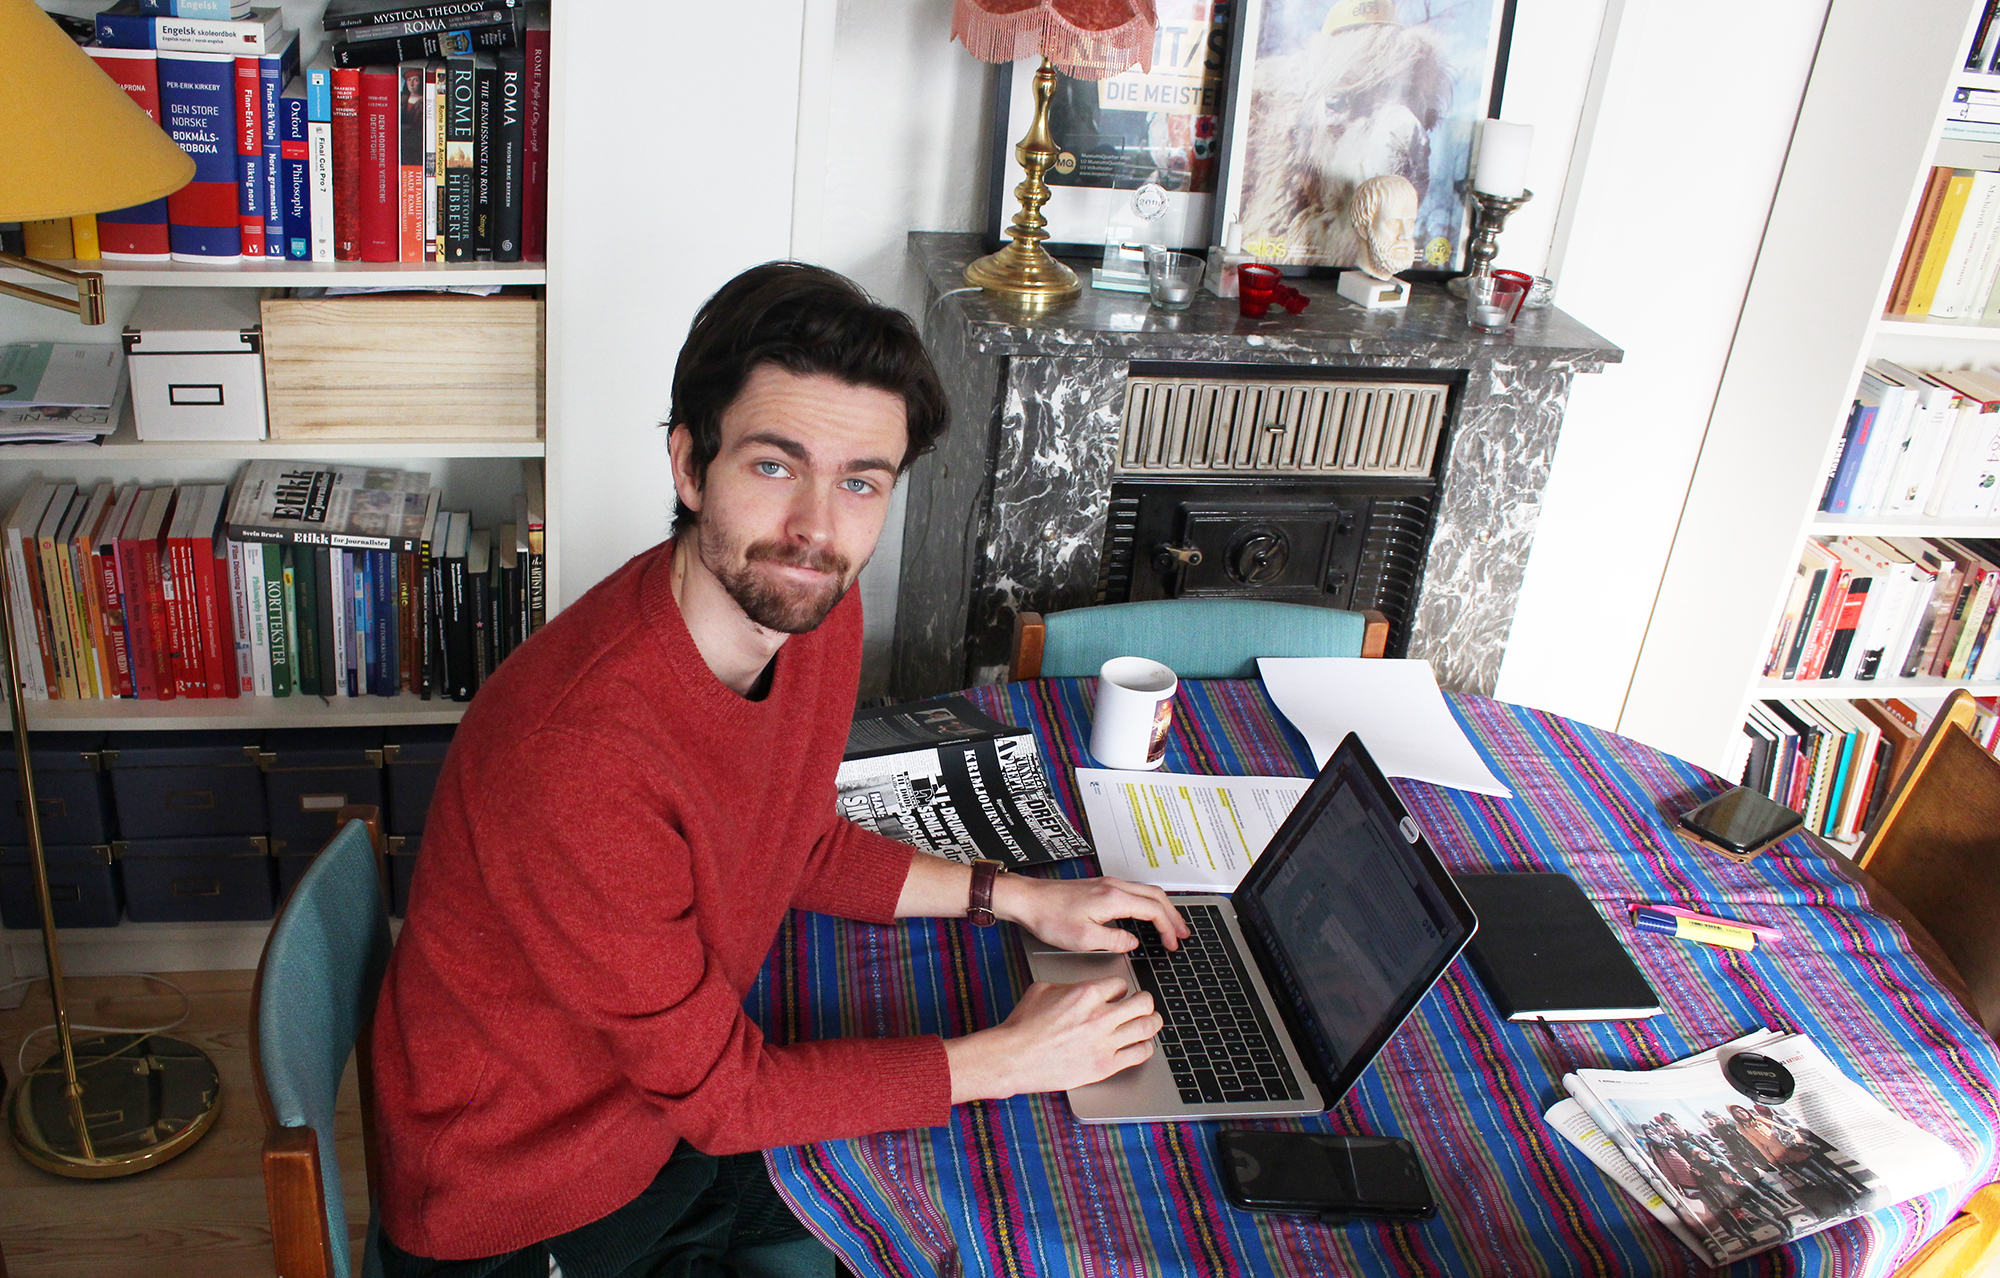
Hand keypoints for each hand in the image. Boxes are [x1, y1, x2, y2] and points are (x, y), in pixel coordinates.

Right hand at [943, 977, 1160, 1101]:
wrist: (1015, 1057)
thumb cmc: (1023, 1025)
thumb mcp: (1043, 989)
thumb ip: (1069, 986)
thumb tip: (1080, 988)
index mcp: (1086, 993)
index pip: (1121, 984)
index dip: (1121, 988)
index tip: (1120, 994)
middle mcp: (1100, 1016)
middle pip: (1143, 1003)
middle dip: (1146, 1002)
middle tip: (1145, 1004)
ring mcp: (1104, 1043)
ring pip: (1146, 1028)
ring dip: (1153, 1022)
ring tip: (1152, 1022)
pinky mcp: (1104, 1066)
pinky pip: (1138, 1054)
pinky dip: (1145, 1047)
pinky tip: (1142, 1045)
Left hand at [993, 873, 1189, 952]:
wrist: (1028, 900)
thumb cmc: (1050, 917)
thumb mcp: (1084, 939)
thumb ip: (1114, 941)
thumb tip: (1132, 942)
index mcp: (1114, 898)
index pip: (1154, 910)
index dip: (1168, 928)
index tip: (1173, 944)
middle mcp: (1114, 886)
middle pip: (1156, 896)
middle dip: (1174, 915)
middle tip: (1183, 933)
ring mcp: (1107, 884)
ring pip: (1146, 892)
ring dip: (1162, 908)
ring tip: (1170, 925)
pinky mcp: (1099, 887)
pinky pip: (1134, 892)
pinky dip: (1148, 904)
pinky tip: (1146, 915)